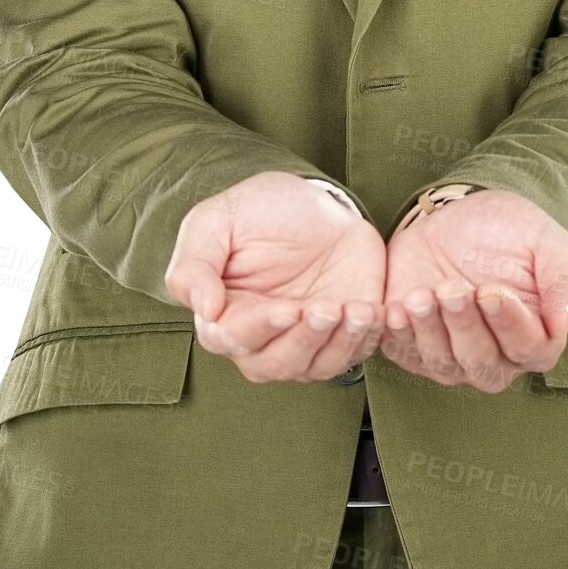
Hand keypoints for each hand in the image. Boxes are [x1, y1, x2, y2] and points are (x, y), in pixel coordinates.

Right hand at [164, 172, 386, 382]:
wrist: (311, 202)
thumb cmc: (256, 213)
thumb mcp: (213, 223)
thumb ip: (195, 265)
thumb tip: (203, 308)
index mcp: (224, 317)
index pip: (233, 339)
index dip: (261, 329)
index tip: (285, 310)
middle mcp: (264, 339)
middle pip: (276, 364)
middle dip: (304, 340)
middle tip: (325, 308)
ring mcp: (306, 340)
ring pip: (317, 366)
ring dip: (339, 343)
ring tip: (355, 310)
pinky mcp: (344, 333)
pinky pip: (356, 352)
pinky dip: (367, 338)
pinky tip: (372, 312)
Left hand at [381, 188, 567, 391]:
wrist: (457, 216)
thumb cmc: (510, 233)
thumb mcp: (548, 242)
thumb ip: (565, 279)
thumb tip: (565, 323)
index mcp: (537, 336)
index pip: (531, 350)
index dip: (510, 325)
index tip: (492, 291)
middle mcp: (496, 356)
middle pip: (484, 364)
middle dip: (465, 327)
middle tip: (452, 288)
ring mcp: (453, 356)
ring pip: (444, 364)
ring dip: (431, 330)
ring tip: (421, 295)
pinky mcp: (414, 345)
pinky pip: (405, 354)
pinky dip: (399, 336)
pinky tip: (396, 310)